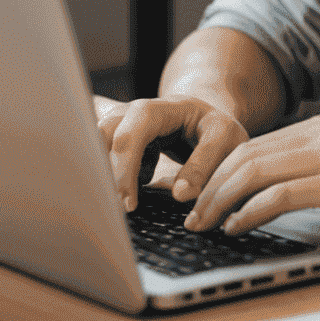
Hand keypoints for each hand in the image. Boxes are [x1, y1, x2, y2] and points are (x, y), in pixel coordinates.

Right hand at [95, 93, 249, 212]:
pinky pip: (98, 158)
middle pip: (103, 134)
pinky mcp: (117, 146)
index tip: (129, 204)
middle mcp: (135, 114)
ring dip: (98, 175)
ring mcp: (123, 127)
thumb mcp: (225, 139)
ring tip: (111, 207)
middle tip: (113, 211)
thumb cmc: (215, 130)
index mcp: (163, 108)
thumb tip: (181, 194)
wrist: (206, 122)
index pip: (134, 130)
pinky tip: (116, 199)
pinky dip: (100, 179)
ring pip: (94, 144)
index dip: (126, 167)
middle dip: (103, 173)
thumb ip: (205, 164)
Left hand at [179, 110, 319, 236]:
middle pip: (248, 152)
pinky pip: (284, 192)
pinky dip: (252, 209)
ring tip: (204, 223)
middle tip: (190, 215)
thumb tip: (281, 192)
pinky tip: (238, 226)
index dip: (220, 171)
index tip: (200, 197)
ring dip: (221, 198)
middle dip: (210, 185)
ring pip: (257, 168)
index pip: (257, 143)